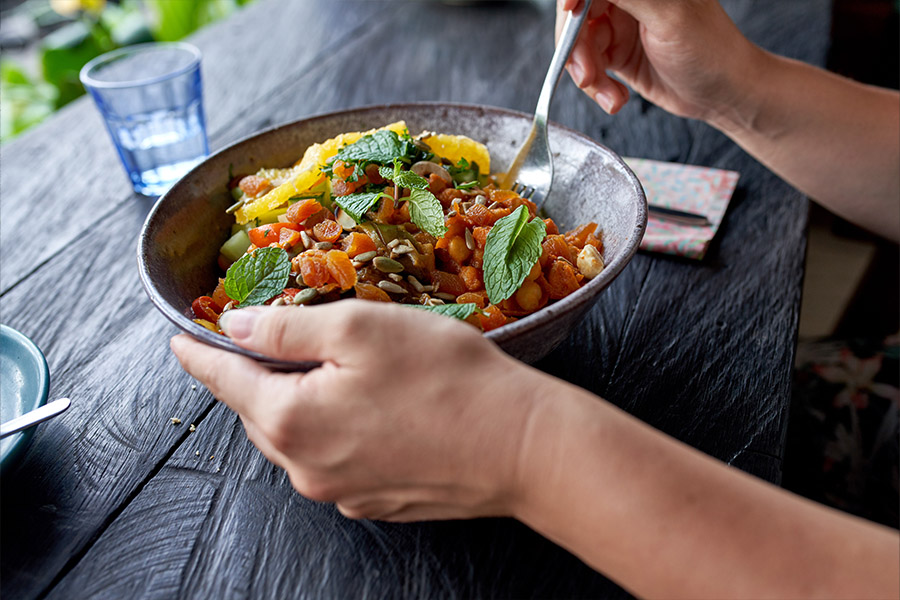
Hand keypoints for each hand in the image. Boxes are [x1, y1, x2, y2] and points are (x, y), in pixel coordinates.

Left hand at [170, 301, 550, 521]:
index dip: (200, 353)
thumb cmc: (446, 378)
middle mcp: (306, 467)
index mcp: (290, 419)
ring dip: (297, 402)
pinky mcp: (376, 500)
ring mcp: (341, 491)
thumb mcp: (359, 328)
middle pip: (259, 411)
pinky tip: (368, 407)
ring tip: (325, 368)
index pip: (225, 380)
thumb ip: (285, 327)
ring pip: (297, 437)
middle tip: (264, 339)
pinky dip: (334, 429)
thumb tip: (235, 325)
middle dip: (255, 375)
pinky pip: (334, 459)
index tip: (180, 340)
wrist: (522, 447)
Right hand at [558, 0, 762, 121]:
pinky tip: (615, 98)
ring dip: (588, 75)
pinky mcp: (616, 53)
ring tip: (610, 96)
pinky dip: (596, 87)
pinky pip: (588, 66)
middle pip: (577, 14)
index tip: (569, 14)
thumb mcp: (669, 16)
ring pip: (578, 44)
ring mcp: (621, 25)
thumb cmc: (711, 51)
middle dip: (576, 48)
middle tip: (587, 74)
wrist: (724, 94)